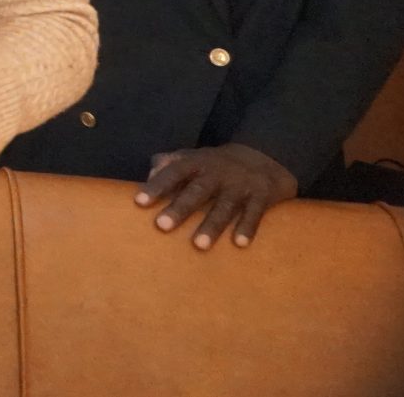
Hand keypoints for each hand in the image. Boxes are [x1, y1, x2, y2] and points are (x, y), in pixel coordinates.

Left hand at [136, 144, 297, 250]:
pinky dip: (248, 228)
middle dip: (180, 209)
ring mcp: (240, 185)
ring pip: (225, 207)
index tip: (139, 202)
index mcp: (197, 163)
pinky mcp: (261, 196)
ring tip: (199, 245)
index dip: (156, 186)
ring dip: (212, 226)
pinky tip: (239, 244)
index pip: (173, 172)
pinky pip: (254, 214)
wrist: (265, 156)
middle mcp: (218, 173)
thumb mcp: (192, 157)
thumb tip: (148, 177)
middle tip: (162, 226)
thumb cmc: (215, 163)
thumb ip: (167, 164)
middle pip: (197, 191)